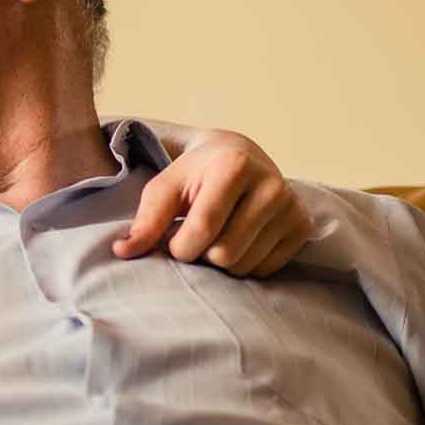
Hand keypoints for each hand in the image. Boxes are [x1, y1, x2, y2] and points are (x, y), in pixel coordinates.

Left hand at [112, 129, 311, 276]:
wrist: (239, 155)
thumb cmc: (195, 174)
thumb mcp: (165, 187)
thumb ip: (145, 220)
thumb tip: (122, 252)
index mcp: (234, 168)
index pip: (202, 231)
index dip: (180, 247)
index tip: (173, 239)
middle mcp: (271, 186)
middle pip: (225, 254)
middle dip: (202, 254)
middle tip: (198, 234)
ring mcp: (292, 207)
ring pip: (245, 265)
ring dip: (222, 261)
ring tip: (219, 234)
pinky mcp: (303, 227)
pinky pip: (266, 269)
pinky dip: (245, 263)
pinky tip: (240, 239)